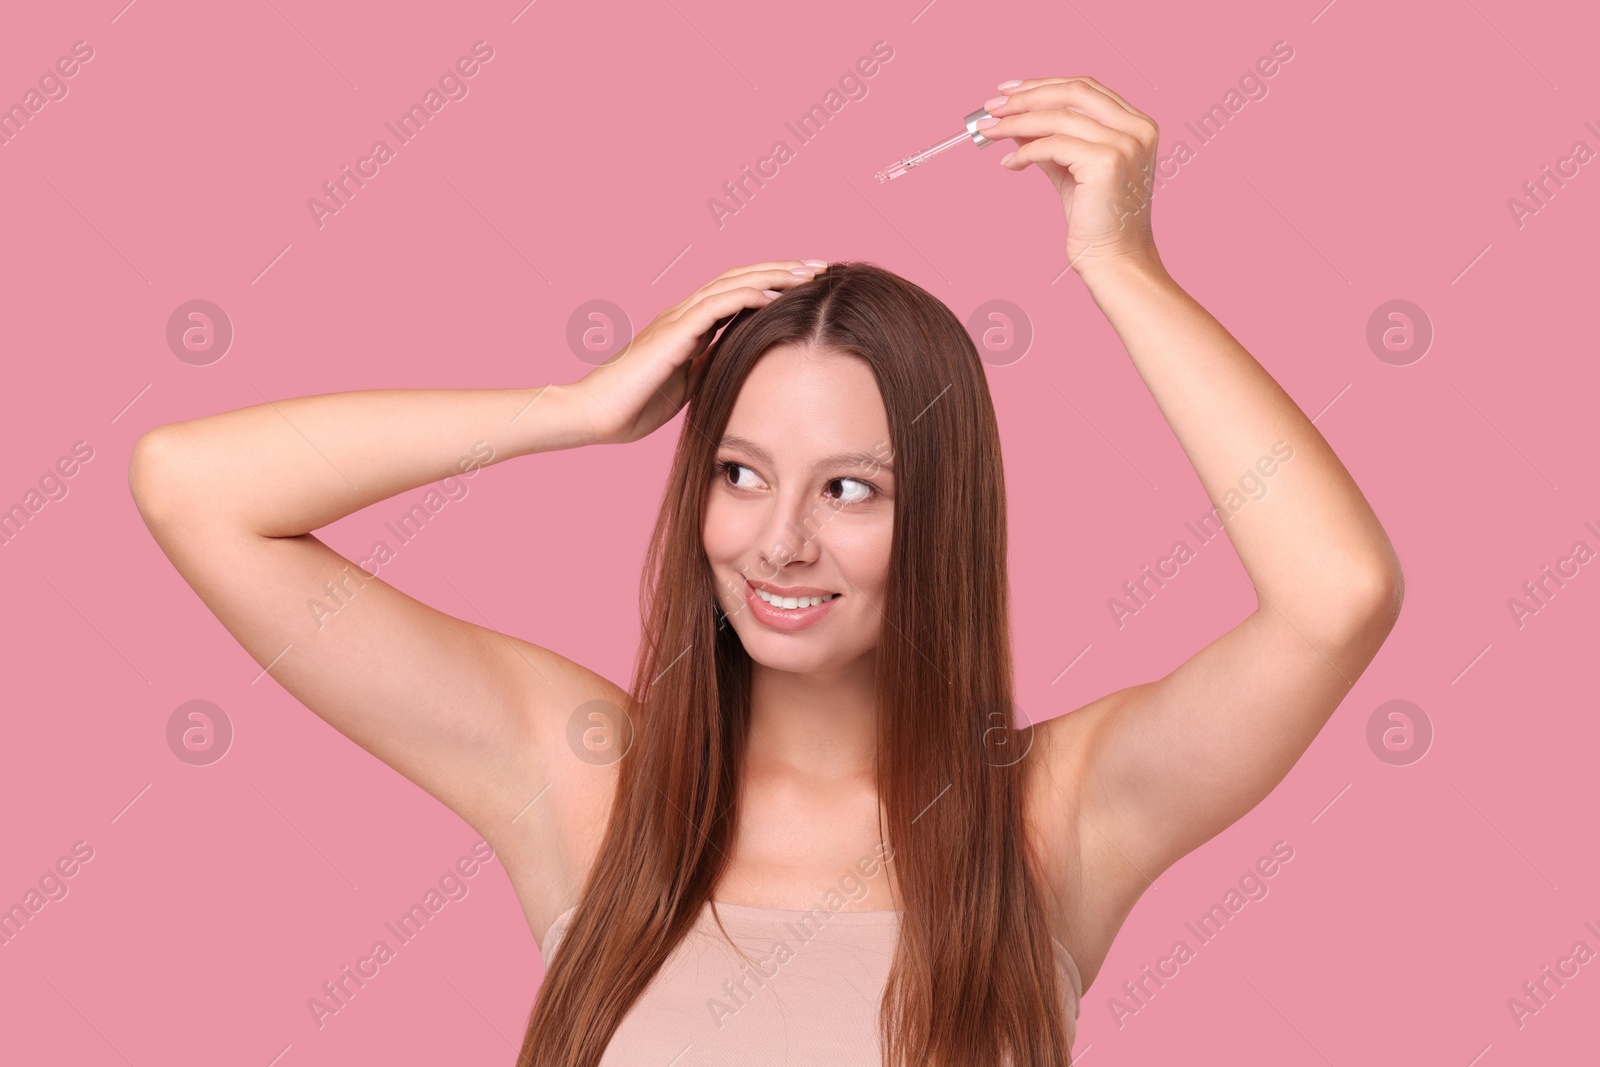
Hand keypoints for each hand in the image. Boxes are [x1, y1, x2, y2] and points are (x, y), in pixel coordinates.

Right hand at [569, 260, 827, 444]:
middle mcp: (683, 314)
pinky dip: (747, 297)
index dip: (772, 284)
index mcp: (687, 326)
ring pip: (732, 284)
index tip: (807, 285)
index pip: (737, 293)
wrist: (595, 415)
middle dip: (782, 270)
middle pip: (740, 278)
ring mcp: (676, 320)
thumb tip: (738, 363)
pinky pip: (715, 307)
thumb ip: (709, 367)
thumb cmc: (633, 405)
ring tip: (809, 273)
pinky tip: (774, 296)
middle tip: (821, 266)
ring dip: (773, 276)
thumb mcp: (686, 385)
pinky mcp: (672, 334)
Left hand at [983, 77, 1161, 277]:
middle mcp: (1137, 129)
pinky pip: (1052, 145)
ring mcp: (1125, 144)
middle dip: (1026, 97)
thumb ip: (1050, 141)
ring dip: (1016, 122)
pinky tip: (1009, 164)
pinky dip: (1024, 151)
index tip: (1008, 91)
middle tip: (991, 107)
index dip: (1042, 85)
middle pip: (1072, 92)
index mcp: (1137, 124)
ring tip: (989, 131)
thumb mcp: (1072, 170)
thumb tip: (1014, 121)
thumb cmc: (1096, 221)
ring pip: (1057, 117)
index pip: (1085, 88)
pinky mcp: (1106, 162)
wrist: (1114, 260)